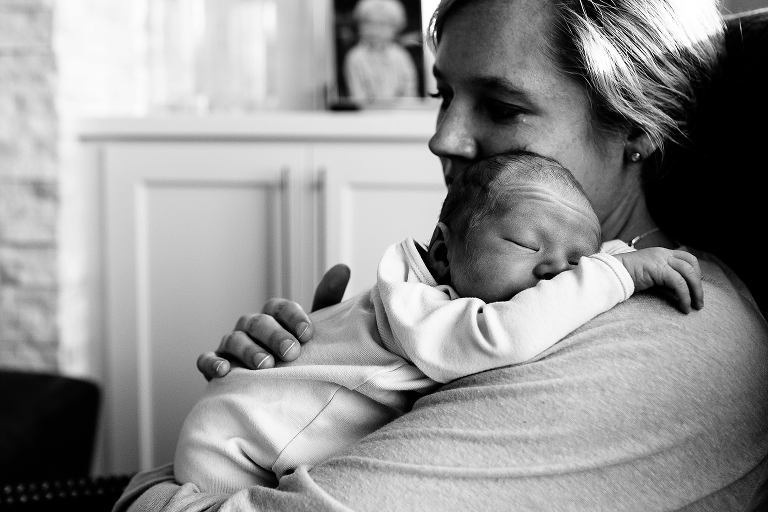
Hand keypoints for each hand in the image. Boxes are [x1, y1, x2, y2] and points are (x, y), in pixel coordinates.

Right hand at [197, 264, 350, 379]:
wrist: (277, 391)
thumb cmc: (297, 357)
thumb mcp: (314, 332)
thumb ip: (327, 300)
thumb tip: (342, 267)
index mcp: (273, 317)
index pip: (279, 307)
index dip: (292, 317)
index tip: (308, 334)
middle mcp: (251, 327)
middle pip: (258, 322)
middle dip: (274, 336)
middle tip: (290, 352)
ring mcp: (231, 346)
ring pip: (234, 339)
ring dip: (248, 350)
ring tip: (265, 365)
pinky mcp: (215, 367)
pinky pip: (206, 360)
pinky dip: (212, 363)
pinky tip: (224, 371)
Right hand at [613, 248, 703, 312]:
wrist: (611, 273)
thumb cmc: (625, 276)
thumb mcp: (647, 273)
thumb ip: (660, 276)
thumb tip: (673, 290)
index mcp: (661, 253)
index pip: (687, 258)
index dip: (696, 272)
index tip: (695, 287)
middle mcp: (664, 254)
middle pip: (692, 265)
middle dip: (698, 284)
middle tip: (699, 301)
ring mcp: (662, 260)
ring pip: (689, 274)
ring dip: (696, 292)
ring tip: (695, 306)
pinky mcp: (660, 270)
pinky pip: (679, 284)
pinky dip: (684, 297)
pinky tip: (684, 307)